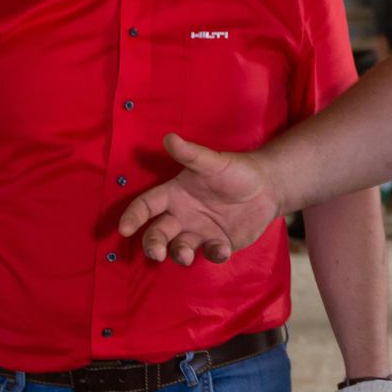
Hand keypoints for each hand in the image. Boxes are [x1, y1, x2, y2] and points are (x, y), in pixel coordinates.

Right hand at [117, 134, 279, 264]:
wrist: (267, 188)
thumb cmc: (235, 170)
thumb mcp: (213, 162)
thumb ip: (191, 154)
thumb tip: (169, 138)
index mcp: (174, 195)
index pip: (146, 206)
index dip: (134, 216)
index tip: (124, 229)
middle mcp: (182, 216)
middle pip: (158, 233)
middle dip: (153, 244)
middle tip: (156, 253)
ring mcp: (199, 232)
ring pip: (179, 248)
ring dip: (178, 254)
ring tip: (184, 254)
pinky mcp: (218, 244)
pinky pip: (210, 254)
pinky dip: (213, 254)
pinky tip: (221, 249)